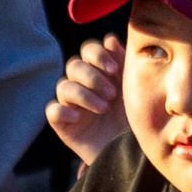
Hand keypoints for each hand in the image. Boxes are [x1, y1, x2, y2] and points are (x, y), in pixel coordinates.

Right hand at [47, 34, 125, 167]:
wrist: (135, 153)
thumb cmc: (139, 119)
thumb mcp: (135, 88)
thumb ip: (124, 61)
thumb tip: (110, 38)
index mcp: (102, 72)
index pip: (88, 50)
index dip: (97, 54)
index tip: (114, 69)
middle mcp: (85, 85)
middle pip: (74, 65)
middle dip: (92, 76)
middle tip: (112, 93)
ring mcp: (72, 105)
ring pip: (63, 86)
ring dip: (83, 94)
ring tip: (103, 108)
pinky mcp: (63, 125)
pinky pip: (52, 110)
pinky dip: (62, 110)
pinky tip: (77, 117)